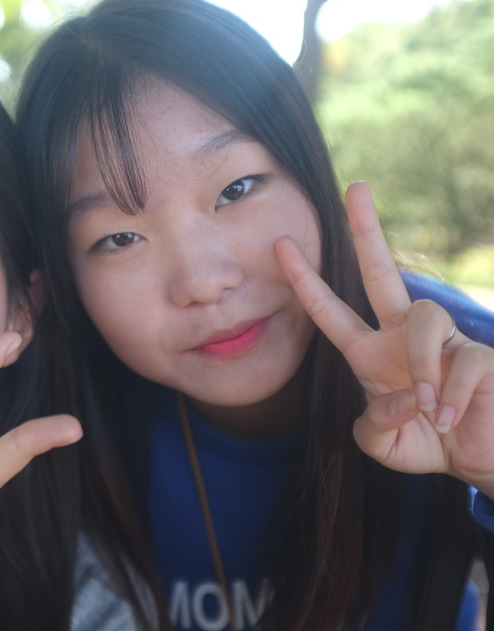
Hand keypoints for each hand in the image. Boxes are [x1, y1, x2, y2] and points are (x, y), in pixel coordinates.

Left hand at [276, 181, 493, 495]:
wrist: (474, 459)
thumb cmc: (424, 443)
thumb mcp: (382, 442)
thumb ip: (373, 424)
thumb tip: (401, 397)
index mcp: (369, 352)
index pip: (330, 311)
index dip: (305, 281)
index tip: (281, 245)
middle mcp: (402, 337)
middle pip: (380, 273)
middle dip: (367, 231)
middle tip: (354, 189)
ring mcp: (444, 341)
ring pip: (425, 316)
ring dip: (420, 364)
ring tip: (425, 407)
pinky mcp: (481, 356)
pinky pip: (463, 362)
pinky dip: (451, 395)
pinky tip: (448, 417)